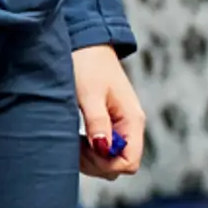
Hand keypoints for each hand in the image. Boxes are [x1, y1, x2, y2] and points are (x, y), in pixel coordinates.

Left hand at [75, 46, 143, 179]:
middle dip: (97, 163)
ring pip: (111, 160)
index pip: (129, 162)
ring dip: (92, 158)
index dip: (106, 163)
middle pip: (120, 165)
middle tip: (75, 145)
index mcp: (133, 121)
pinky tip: (78, 138)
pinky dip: (90, 150)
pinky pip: (105, 149)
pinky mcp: (111, 123)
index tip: (86, 148)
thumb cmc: (88, 65)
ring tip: (74, 140)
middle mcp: (131, 126)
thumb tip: (102, 149)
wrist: (87, 42)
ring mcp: (122, 126)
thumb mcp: (90, 94)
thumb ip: (98, 121)